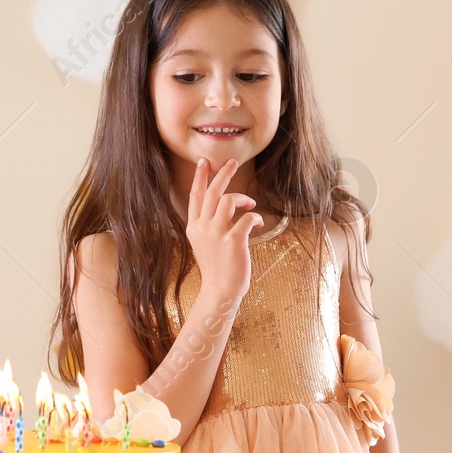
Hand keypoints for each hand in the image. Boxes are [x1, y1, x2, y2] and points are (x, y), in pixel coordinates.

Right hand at [184, 157, 263, 304]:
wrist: (220, 291)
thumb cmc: (216, 268)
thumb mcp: (204, 243)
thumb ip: (209, 224)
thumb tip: (225, 206)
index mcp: (194, 227)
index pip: (195, 196)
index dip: (199, 177)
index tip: (203, 162)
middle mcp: (203, 228)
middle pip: (212, 192)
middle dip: (222, 174)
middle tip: (232, 162)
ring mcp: (217, 234)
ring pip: (228, 200)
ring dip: (242, 197)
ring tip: (249, 203)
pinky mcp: (234, 241)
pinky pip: (247, 217)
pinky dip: (255, 216)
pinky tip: (257, 222)